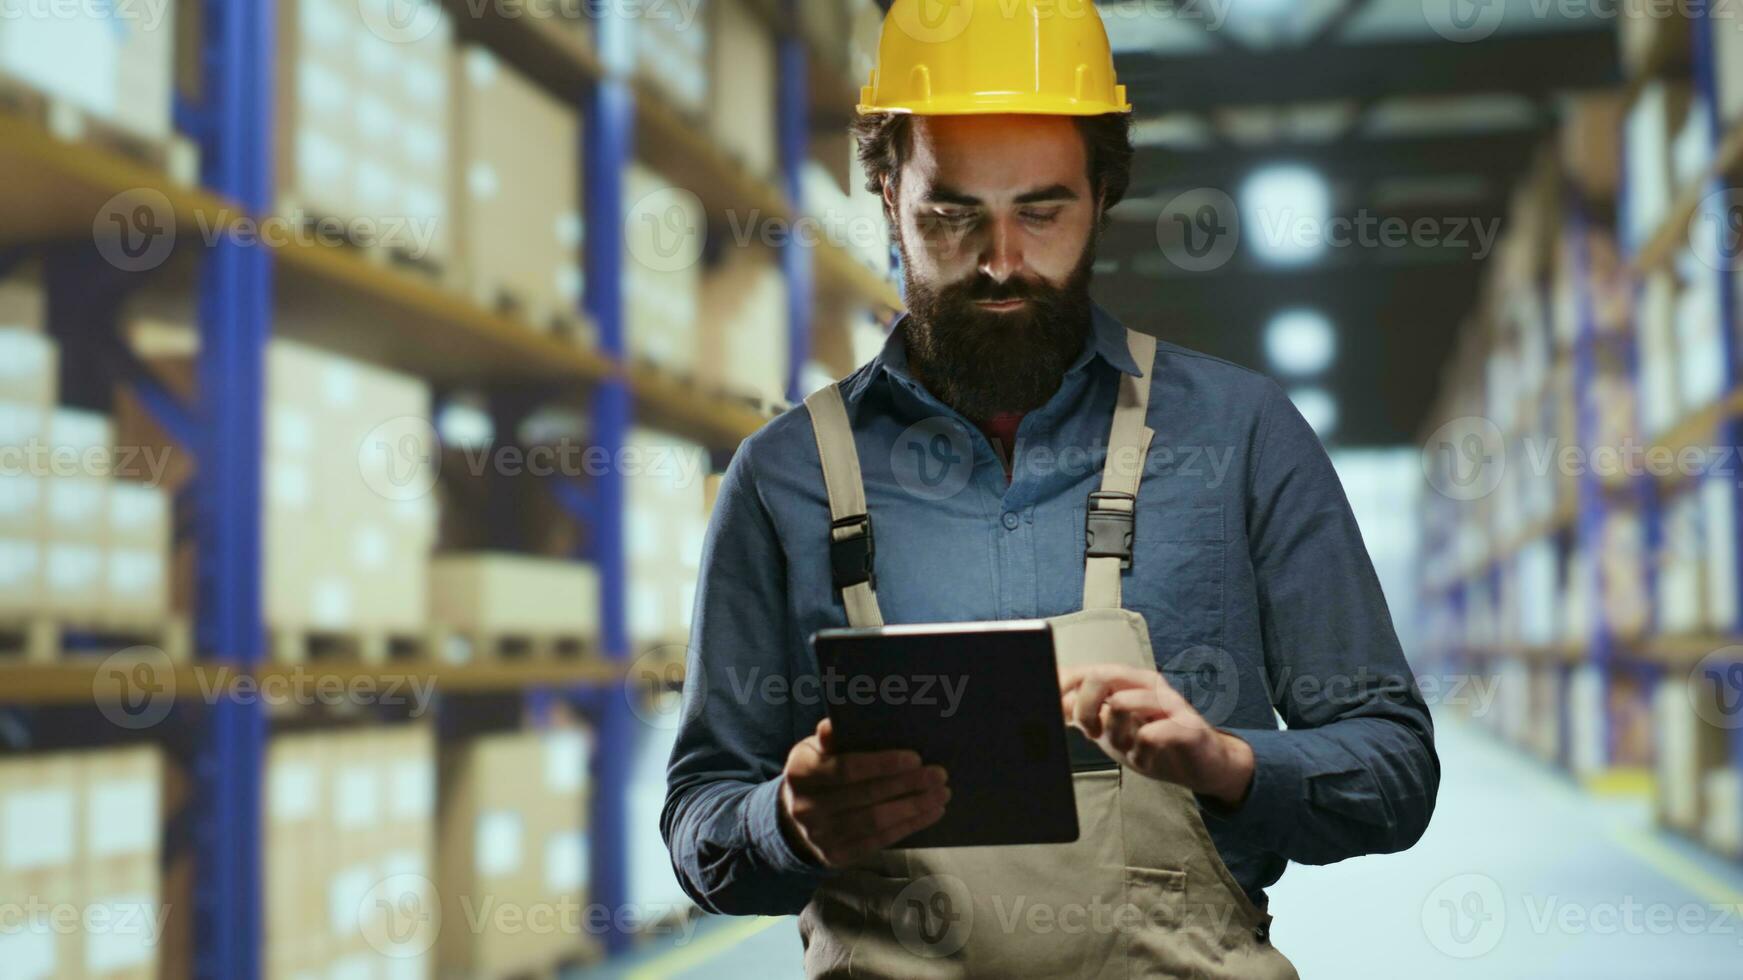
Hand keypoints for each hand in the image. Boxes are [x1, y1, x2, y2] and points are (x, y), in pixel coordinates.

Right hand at [777, 718, 950, 867]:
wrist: (795, 816)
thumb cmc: (819, 771)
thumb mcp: (816, 749)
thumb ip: (830, 739)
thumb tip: (833, 727)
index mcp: (800, 772)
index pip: (846, 769)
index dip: (882, 765)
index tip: (916, 758)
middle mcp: (806, 807)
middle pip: (866, 796)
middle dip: (908, 785)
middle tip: (939, 775)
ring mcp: (819, 836)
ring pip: (875, 821)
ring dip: (914, 807)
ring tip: (941, 795)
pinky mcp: (835, 856)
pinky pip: (878, 841)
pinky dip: (908, 826)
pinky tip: (930, 813)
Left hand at [1059, 664, 1254, 808]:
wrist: (1204, 764)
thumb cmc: (1153, 742)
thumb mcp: (1110, 729)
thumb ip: (1083, 715)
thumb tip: (1048, 706)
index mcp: (1126, 681)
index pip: (1085, 671)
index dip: (1062, 688)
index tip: (1050, 712)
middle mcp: (1146, 685)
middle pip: (1100, 676)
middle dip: (1084, 708)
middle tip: (1090, 732)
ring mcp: (1168, 703)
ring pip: (1123, 703)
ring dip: (1115, 734)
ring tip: (1126, 748)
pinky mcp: (1186, 727)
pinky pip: (1150, 734)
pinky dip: (1140, 752)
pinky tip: (1145, 758)